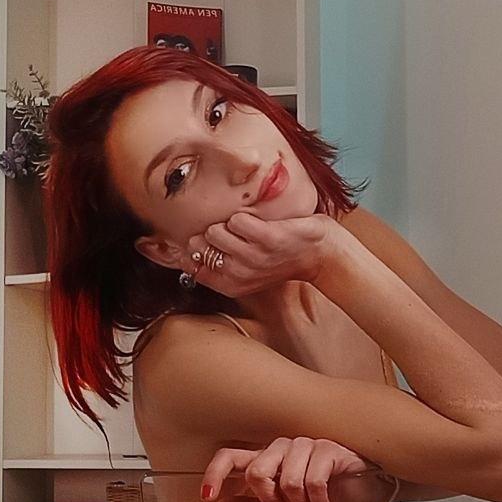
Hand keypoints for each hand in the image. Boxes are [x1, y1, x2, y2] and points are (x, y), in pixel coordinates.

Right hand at [182, 209, 344, 297]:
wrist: (320, 254)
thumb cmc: (281, 258)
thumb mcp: (246, 271)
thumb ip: (215, 265)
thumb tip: (180, 251)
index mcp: (231, 285)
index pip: (190, 267)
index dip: (189, 250)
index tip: (203, 242)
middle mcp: (239, 275)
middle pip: (198, 246)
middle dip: (210, 233)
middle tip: (234, 234)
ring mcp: (253, 258)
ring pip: (215, 231)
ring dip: (229, 223)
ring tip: (248, 228)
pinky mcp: (267, 240)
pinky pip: (237, 220)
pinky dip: (245, 216)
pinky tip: (259, 222)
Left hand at [200, 437, 390, 501]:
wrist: (366, 490)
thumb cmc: (326, 495)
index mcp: (267, 459)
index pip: (230, 456)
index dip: (215, 474)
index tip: (207, 496)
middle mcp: (282, 448)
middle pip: (256, 470)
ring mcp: (306, 445)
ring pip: (287, 478)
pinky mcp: (330, 449)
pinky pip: (313, 478)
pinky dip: (318, 500)